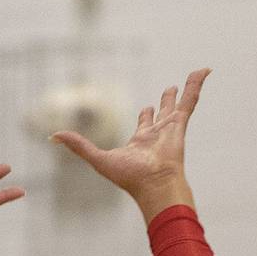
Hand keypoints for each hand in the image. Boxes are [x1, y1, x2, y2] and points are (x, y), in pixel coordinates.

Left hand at [49, 68, 210, 196]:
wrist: (155, 185)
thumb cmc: (129, 177)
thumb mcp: (97, 159)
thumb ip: (78, 146)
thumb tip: (52, 136)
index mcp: (141, 142)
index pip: (144, 124)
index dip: (145, 116)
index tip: (147, 109)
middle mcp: (158, 134)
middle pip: (163, 114)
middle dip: (164, 103)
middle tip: (168, 92)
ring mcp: (171, 128)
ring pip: (179, 104)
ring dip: (185, 90)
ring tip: (193, 75)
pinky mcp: (181, 123)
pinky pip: (191, 99)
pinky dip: (197, 84)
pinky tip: (205, 70)